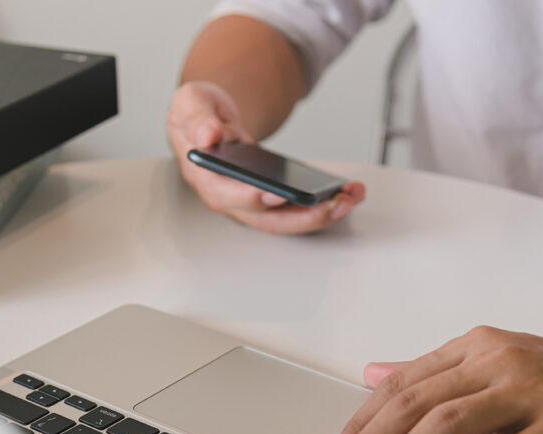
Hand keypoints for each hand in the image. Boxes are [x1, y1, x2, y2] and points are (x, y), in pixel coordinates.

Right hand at [167, 81, 365, 233]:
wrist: (211, 120)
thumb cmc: (200, 114)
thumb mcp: (191, 103)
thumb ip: (197, 118)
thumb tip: (208, 135)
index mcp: (205, 177)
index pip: (226, 195)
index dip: (250, 198)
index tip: (276, 194)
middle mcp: (230, 198)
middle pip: (267, 220)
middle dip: (304, 217)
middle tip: (336, 204)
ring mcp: (252, 204)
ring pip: (287, 220)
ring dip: (322, 214)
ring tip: (351, 197)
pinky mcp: (271, 202)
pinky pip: (298, 210)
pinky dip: (324, 204)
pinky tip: (349, 191)